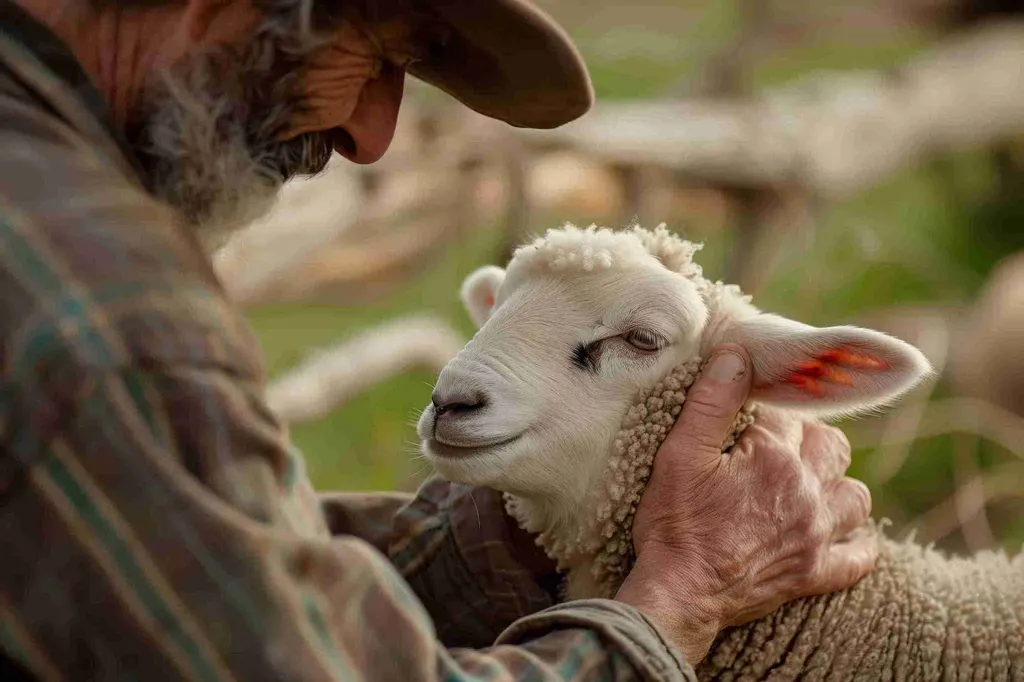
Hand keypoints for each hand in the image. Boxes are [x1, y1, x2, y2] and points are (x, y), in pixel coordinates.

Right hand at [615, 345, 876, 663]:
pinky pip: (857, 558)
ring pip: (855, 497)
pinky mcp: (813, 574)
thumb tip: (737, 352)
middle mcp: (807, 493)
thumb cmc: (676, 522)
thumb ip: (713, 400)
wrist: (680, 593)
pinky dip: (858, 545)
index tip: (747, 417)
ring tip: (810, 483)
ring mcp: (815, 536)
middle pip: (833, 447)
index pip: (786, 414)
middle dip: (811, 438)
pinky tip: (844, 535)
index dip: (765, 411)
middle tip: (778, 445)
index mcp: (775, 457)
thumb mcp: (681, 453)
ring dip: (838, 485)